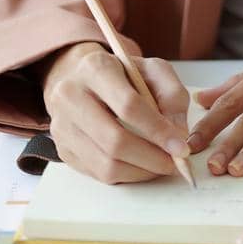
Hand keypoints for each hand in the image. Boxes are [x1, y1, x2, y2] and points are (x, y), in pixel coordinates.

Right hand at [39, 42, 193, 184]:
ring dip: (141, 171)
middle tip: (174, 163)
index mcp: (95, 68)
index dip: (158, 130)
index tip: (181, 147)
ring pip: (105, 163)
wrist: (86, 81)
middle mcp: (70, 96)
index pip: (129, 106)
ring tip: (161, 165)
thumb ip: (172, 95)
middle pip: (114, 140)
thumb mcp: (153, 70)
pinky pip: (98, 173)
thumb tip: (178, 134)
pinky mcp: (63, 149)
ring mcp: (61, 125)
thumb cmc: (123, 75)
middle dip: (151, 157)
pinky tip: (142, 166)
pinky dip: (127, 175)